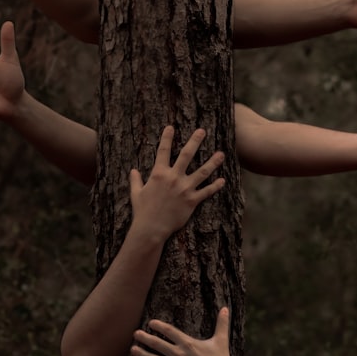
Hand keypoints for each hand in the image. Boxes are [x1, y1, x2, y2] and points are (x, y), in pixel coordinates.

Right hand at [129, 127, 225, 242]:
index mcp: (159, 174)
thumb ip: (135, 180)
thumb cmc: (142, 211)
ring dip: (213, 162)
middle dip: (195, 141)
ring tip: (221, 154)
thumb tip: (133, 171)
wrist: (151, 228)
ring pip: (202, 172)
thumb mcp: (136, 194)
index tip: (171, 127)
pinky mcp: (192, 201)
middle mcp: (173, 178)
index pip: (163, 151)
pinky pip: (206, 191)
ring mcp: (184, 189)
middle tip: (202, 131)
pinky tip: (222, 180)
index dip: (167, 138)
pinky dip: (215, 186)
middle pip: (186, 155)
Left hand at [132, 307, 237, 355]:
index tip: (150, 323)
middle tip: (135, 334)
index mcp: (188, 343)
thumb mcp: (221, 341)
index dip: (158, 325)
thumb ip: (222, 324)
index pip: (168, 331)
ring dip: (141, 354)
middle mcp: (179, 354)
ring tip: (133, 349)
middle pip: (157, 344)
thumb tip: (226, 308)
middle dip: (144, 338)